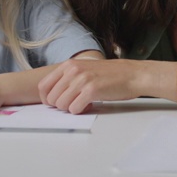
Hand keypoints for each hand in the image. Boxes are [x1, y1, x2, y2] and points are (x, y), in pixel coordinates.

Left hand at [38, 59, 176, 113]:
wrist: (133, 75)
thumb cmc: (110, 75)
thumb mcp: (85, 69)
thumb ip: (68, 77)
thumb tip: (52, 95)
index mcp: (69, 65)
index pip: (43, 86)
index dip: (46, 99)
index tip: (55, 103)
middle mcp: (73, 70)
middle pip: (51, 98)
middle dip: (61, 106)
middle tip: (74, 103)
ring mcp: (82, 80)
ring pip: (61, 105)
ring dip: (71, 108)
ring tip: (84, 103)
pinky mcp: (91, 90)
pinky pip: (74, 109)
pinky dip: (80, 111)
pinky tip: (89, 105)